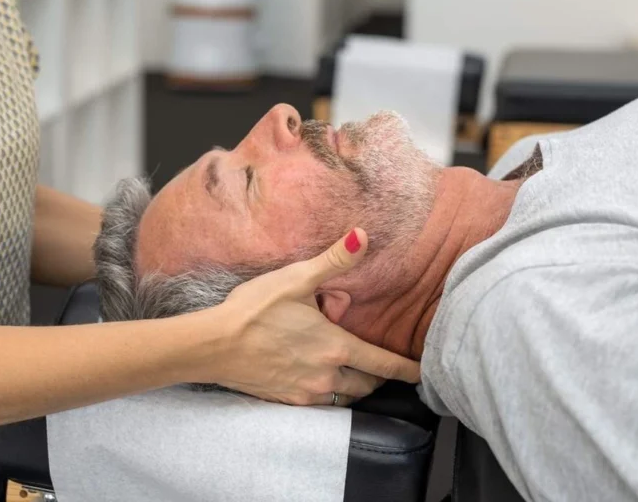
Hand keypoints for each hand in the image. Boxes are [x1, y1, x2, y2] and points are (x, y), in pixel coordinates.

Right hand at [209, 228, 420, 405]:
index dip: (407, 370)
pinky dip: (328, 392)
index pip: (384, 364)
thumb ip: (334, 260)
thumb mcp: (296, 279)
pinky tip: (319, 379)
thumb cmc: (254, 310)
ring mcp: (306, 391)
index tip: (424, 374)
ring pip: (344, 396)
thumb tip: (363, 235)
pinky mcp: (286, 400)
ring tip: (354, 373)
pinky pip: (320, 402)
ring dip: (354, 387)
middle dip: (379, 378)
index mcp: (336, 346)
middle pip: (367, 385)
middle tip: (383, 368)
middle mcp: (327, 374)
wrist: (214, 345)